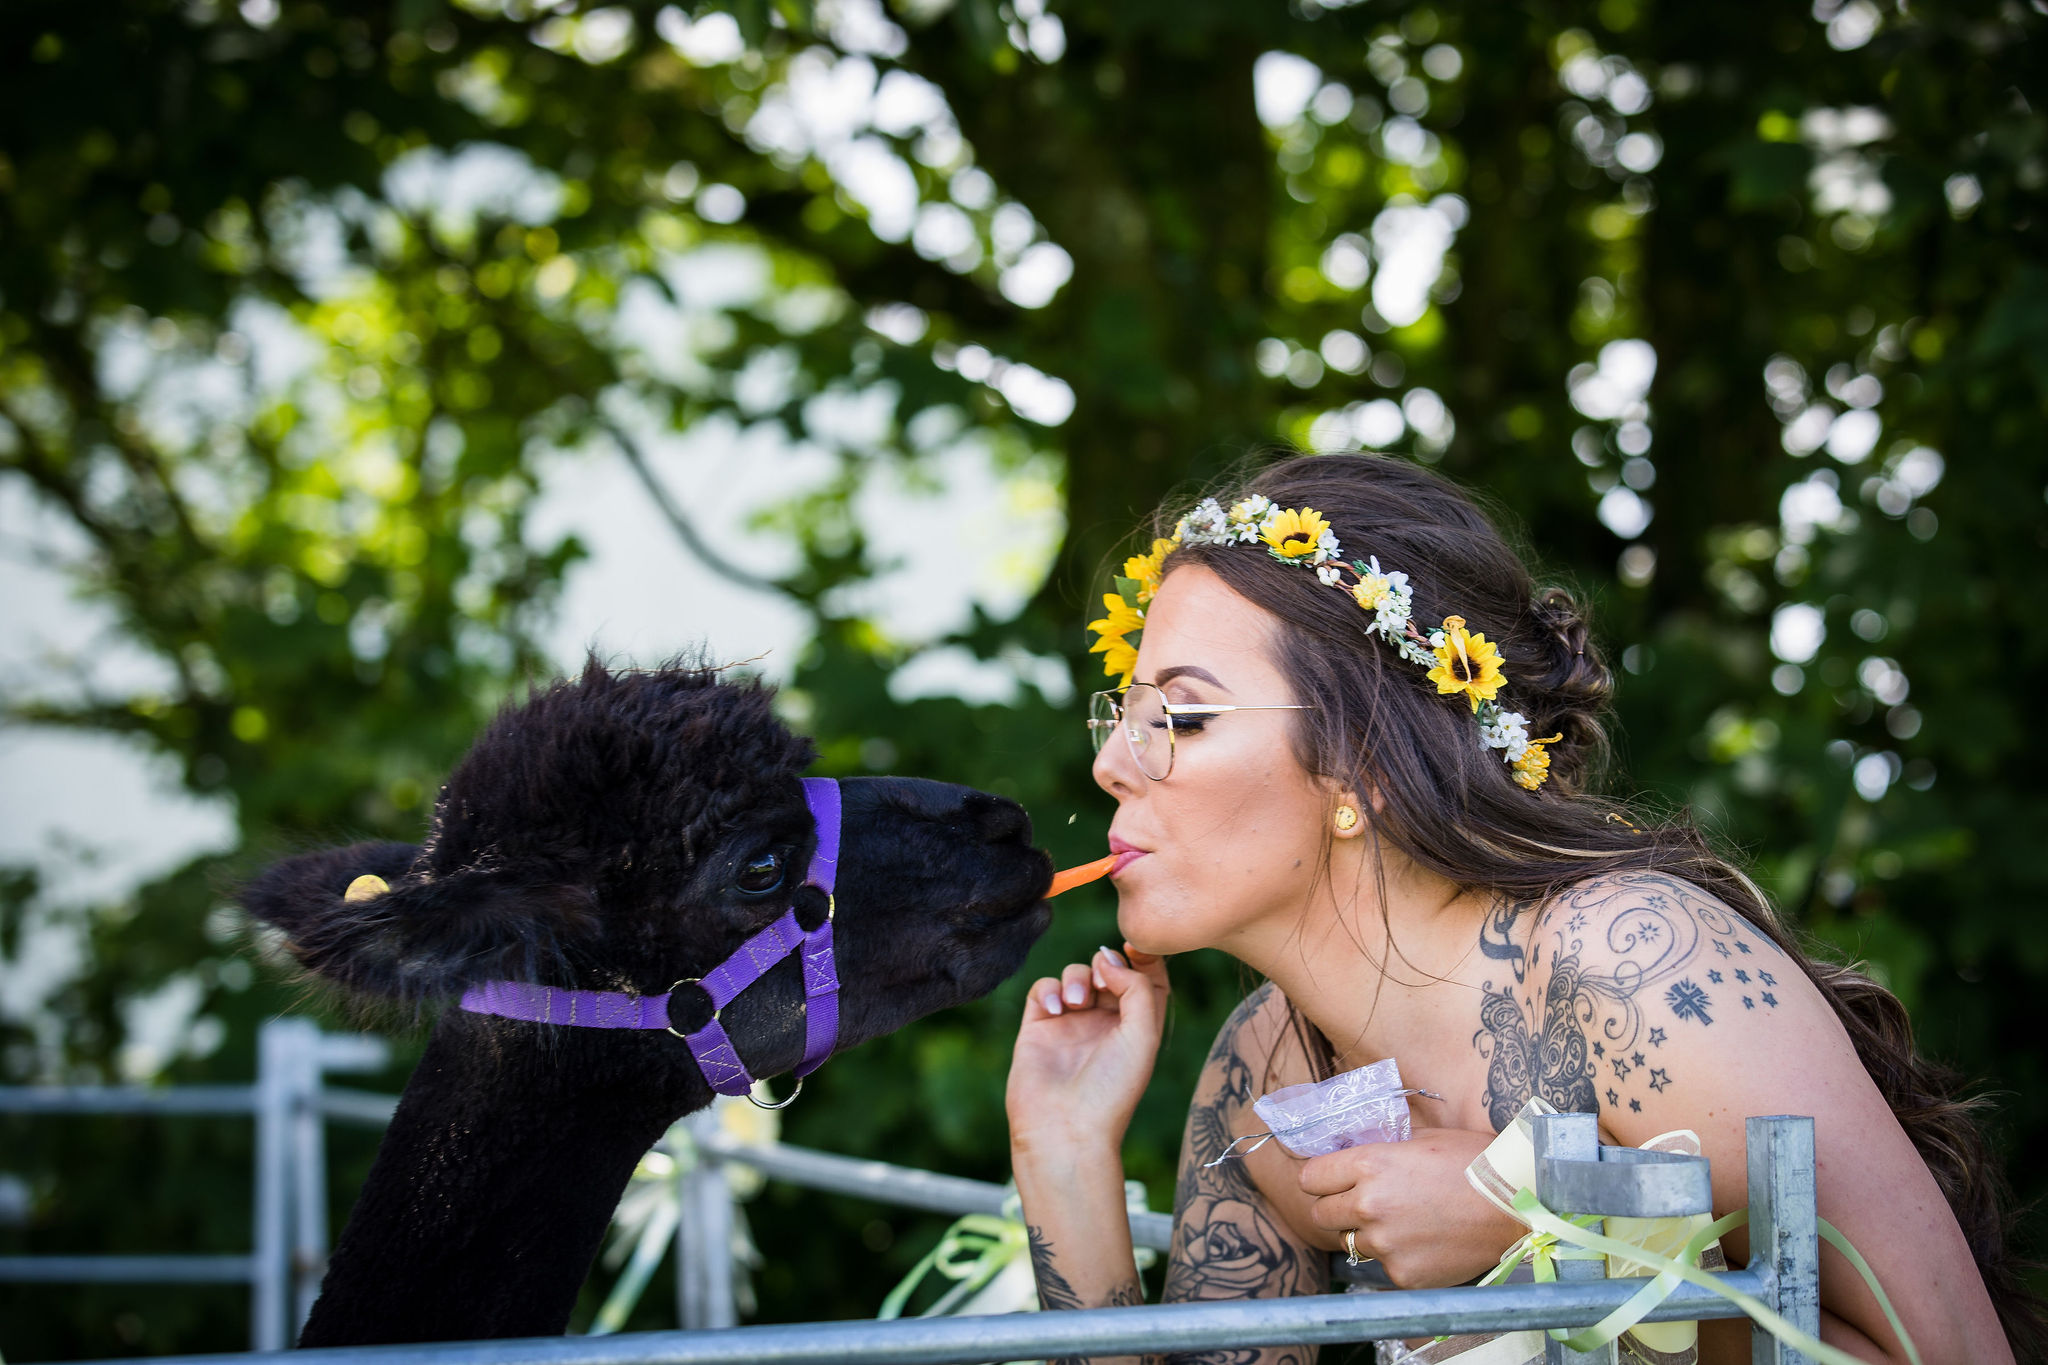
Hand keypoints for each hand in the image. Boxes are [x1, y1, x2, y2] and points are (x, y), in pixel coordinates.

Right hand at [1006, 944, 1169, 1159]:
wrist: (1065, 1129)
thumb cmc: (1111, 1089)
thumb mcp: (1143, 1036)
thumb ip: (1137, 988)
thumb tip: (1108, 958)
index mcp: (1137, 1028)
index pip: (1145, 979)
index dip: (1142, 958)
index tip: (1133, 949)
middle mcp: (1105, 1024)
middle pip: (1108, 971)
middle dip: (1106, 965)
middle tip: (1103, 982)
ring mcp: (1070, 1024)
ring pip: (1075, 975)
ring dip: (1077, 978)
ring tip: (1076, 1003)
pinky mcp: (1038, 1027)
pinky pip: (1043, 988)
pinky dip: (1049, 989)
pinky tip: (1055, 1010)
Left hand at [1298, 1128, 1524, 1288]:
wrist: (1518, 1205)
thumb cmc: (1473, 1163)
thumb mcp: (1420, 1141)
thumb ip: (1379, 1153)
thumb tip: (1350, 1158)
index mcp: (1369, 1165)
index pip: (1311, 1178)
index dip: (1321, 1179)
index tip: (1331, 1181)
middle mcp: (1370, 1205)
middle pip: (1320, 1214)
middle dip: (1336, 1207)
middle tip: (1362, 1204)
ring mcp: (1386, 1244)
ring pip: (1351, 1242)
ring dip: (1368, 1233)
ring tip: (1404, 1222)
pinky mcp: (1403, 1275)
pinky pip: (1384, 1266)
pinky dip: (1398, 1257)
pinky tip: (1426, 1242)